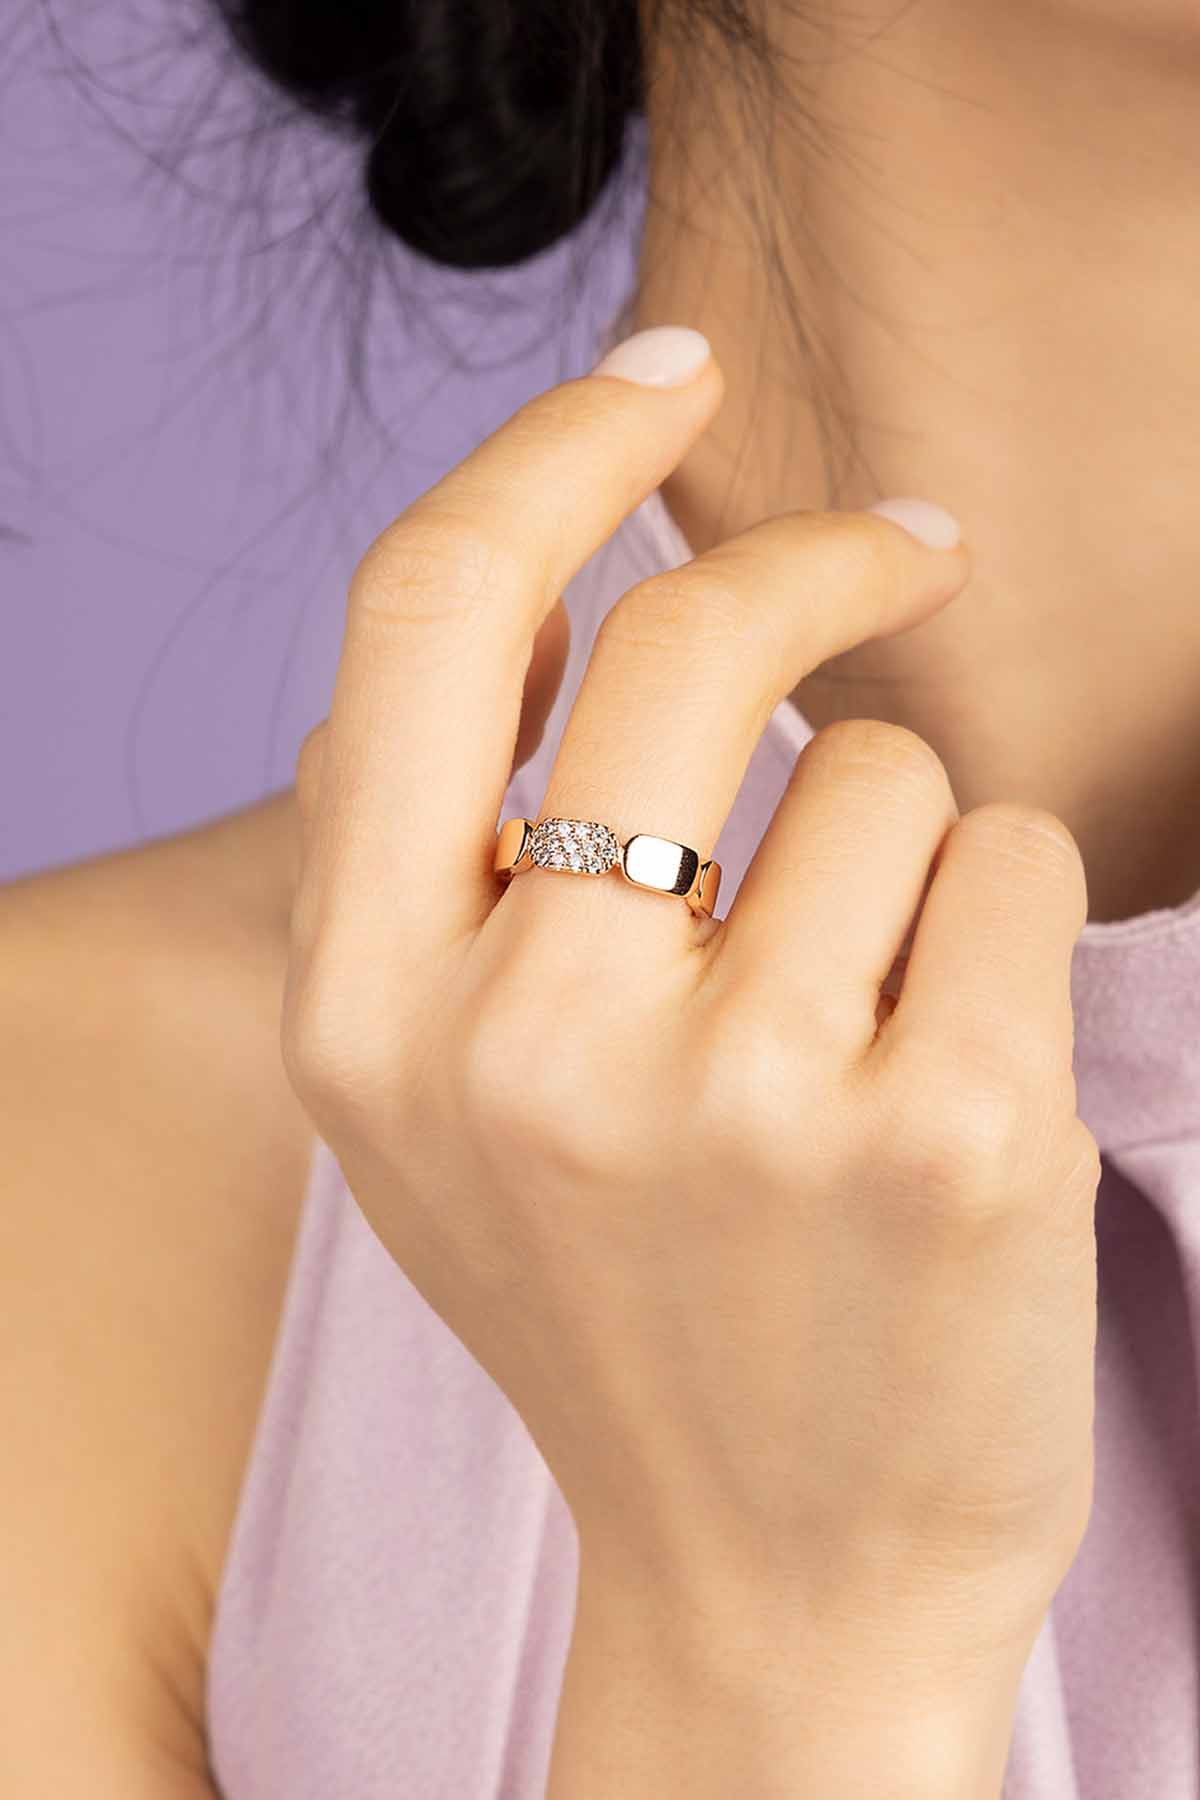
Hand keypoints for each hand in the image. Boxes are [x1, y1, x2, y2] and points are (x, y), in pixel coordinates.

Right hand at [282, 334, 1099, 1728]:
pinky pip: (1006, 861)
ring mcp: (732, 1097)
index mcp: (368, 1010)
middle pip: (681, 638)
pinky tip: (948, 1078)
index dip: (551, 451)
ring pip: (872, 769)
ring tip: (854, 1032)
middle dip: (817, 562)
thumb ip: (433, 854)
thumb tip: (538, 599)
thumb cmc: (625, 1302)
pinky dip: (1000, 928)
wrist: (781, 1575)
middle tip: (908, 555)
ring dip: (894, 855)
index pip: (428, 617)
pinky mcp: (941, 1136)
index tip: (673, 372)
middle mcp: (521, 1040)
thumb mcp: (436, 1100)